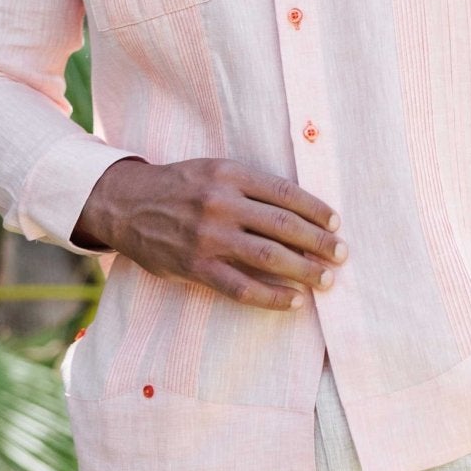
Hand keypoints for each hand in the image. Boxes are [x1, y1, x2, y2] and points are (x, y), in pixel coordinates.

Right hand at [72, 156, 346, 310]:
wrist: (127, 204)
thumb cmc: (180, 186)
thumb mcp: (213, 168)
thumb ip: (249, 184)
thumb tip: (297, 208)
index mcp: (229, 173)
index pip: (285, 192)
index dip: (315, 209)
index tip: (336, 222)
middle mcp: (221, 203)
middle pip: (283, 225)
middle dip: (319, 242)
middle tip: (342, 254)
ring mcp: (208, 237)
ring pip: (268, 256)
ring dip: (304, 270)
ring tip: (327, 280)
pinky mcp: (195, 267)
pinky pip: (241, 287)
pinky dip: (272, 296)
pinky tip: (293, 301)